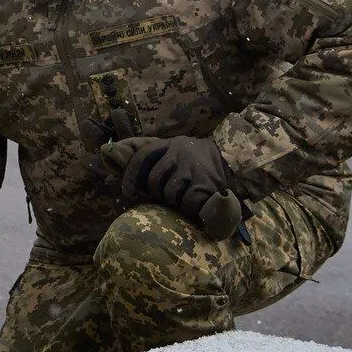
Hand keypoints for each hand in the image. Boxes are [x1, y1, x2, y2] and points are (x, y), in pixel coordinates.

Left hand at [100, 135, 243, 241]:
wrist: (238, 161)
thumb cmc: (202, 161)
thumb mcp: (179, 151)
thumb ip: (156, 158)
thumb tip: (113, 163)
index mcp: (171, 144)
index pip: (142, 156)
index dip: (131, 176)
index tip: (127, 192)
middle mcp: (180, 152)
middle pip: (155, 181)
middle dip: (160, 192)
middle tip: (173, 194)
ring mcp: (192, 168)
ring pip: (169, 193)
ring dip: (177, 200)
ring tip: (189, 196)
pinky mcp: (205, 183)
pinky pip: (187, 202)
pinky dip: (191, 207)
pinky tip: (198, 203)